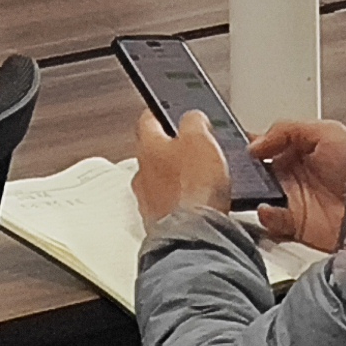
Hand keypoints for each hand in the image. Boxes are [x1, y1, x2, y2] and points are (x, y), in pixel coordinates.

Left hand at [129, 98, 243, 224]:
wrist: (194, 236)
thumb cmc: (192, 189)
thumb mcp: (200, 139)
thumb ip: (194, 121)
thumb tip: (193, 118)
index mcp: (147, 146)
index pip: (148, 119)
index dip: (162, 112)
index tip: (169, 110)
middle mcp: (142, 173)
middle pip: (155, 152)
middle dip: (173, 149)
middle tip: (195, 146)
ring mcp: (149, 201)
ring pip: (162, 180)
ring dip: (178, 177)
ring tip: (203, 179)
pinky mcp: (162, 224)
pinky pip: (171, 205)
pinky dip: (183, 201)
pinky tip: (200, 204)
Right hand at [247, 119, 345, 253]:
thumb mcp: (327, 132)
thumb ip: (287, 130)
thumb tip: (256, 144)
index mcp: (301, 151)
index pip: (267, 145)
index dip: (250, 144)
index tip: (235, 145)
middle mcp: (296, 176)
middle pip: (258, 173)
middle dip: (244, 171)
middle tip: (237, 169)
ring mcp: (296, 202)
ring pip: (260, 197)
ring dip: (251, 195)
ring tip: (252, 190)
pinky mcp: (298, 226)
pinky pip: (272, 222)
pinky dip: (266, 217)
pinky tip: (268, 210)